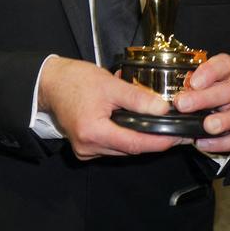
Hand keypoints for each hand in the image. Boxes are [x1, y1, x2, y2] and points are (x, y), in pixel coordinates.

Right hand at [38, 56, 186, 159]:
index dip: (159, 142)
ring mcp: (85, 150)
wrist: (51, 83)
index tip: (178, 137)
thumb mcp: (110, 84)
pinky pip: (112, 147)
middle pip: (130, 149)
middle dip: (152, 140)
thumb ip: (137, 98)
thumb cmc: (76, 80)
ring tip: (155, 123)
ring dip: (138, 138)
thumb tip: (163, 110)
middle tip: (173, 128)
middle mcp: (88, 147)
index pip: (135, 144)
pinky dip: (124, 137)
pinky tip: (131, 124)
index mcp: (93, 131)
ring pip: (122, 150)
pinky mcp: (85, 148)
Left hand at [173, 53, 229, 152]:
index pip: (224, 64)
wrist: (199, 120)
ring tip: (207, 126)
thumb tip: (149, 96)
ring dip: (224, 120)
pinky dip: (223, 142)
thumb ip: (171, 86)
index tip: (193, 82)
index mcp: (222, 74)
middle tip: (182, 104)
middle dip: (205, 98)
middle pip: (228, 90)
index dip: (211, 71)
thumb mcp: (181, 87)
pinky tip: (203, 143)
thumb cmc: (189, 97)